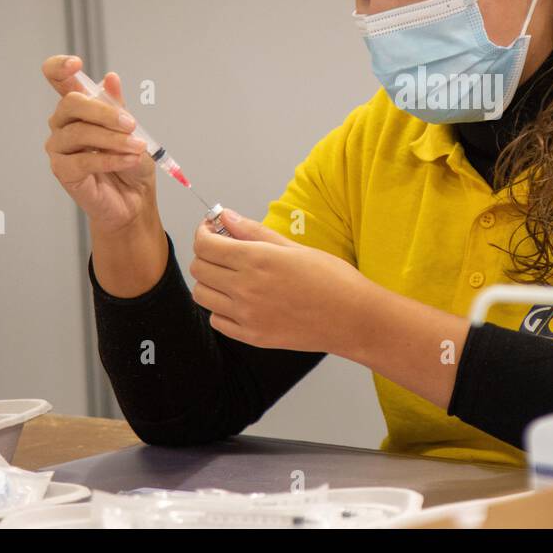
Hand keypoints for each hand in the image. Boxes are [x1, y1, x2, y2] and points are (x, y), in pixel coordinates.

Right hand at [42, 54, 156, 234]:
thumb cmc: (131, 161)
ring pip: (79, 133)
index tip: (75, 63)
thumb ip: (118, 105)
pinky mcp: (63, 171)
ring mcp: (60, 148)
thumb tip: (110, 78)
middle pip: (71, 104)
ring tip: (137, 148)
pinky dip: (110, 159)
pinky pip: (83, 161)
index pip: (57, 79)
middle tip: (131, 124)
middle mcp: (63, 124)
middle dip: (104, 112)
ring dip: (113, 139)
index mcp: (78, 107)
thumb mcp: (132, 129)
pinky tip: (129, 160)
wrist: (135, 198)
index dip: (60, 67)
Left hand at [189, 208, 374, 353]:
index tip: (211, 230)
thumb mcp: (294, 247)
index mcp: (257, 260)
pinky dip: (221, 308)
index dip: (202, 232)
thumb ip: (254, 231)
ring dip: (210, 281)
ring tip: (232, 276)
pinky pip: (216, 320)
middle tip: (223, 250)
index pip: (205, 244)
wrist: (353, 319)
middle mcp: (246, 288)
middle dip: (206, 254)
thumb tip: (225, 216)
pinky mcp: (252, 336)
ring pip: (202, 295)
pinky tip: (241, 300)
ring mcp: (246, 315)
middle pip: (199, 268)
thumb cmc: (333, 280)